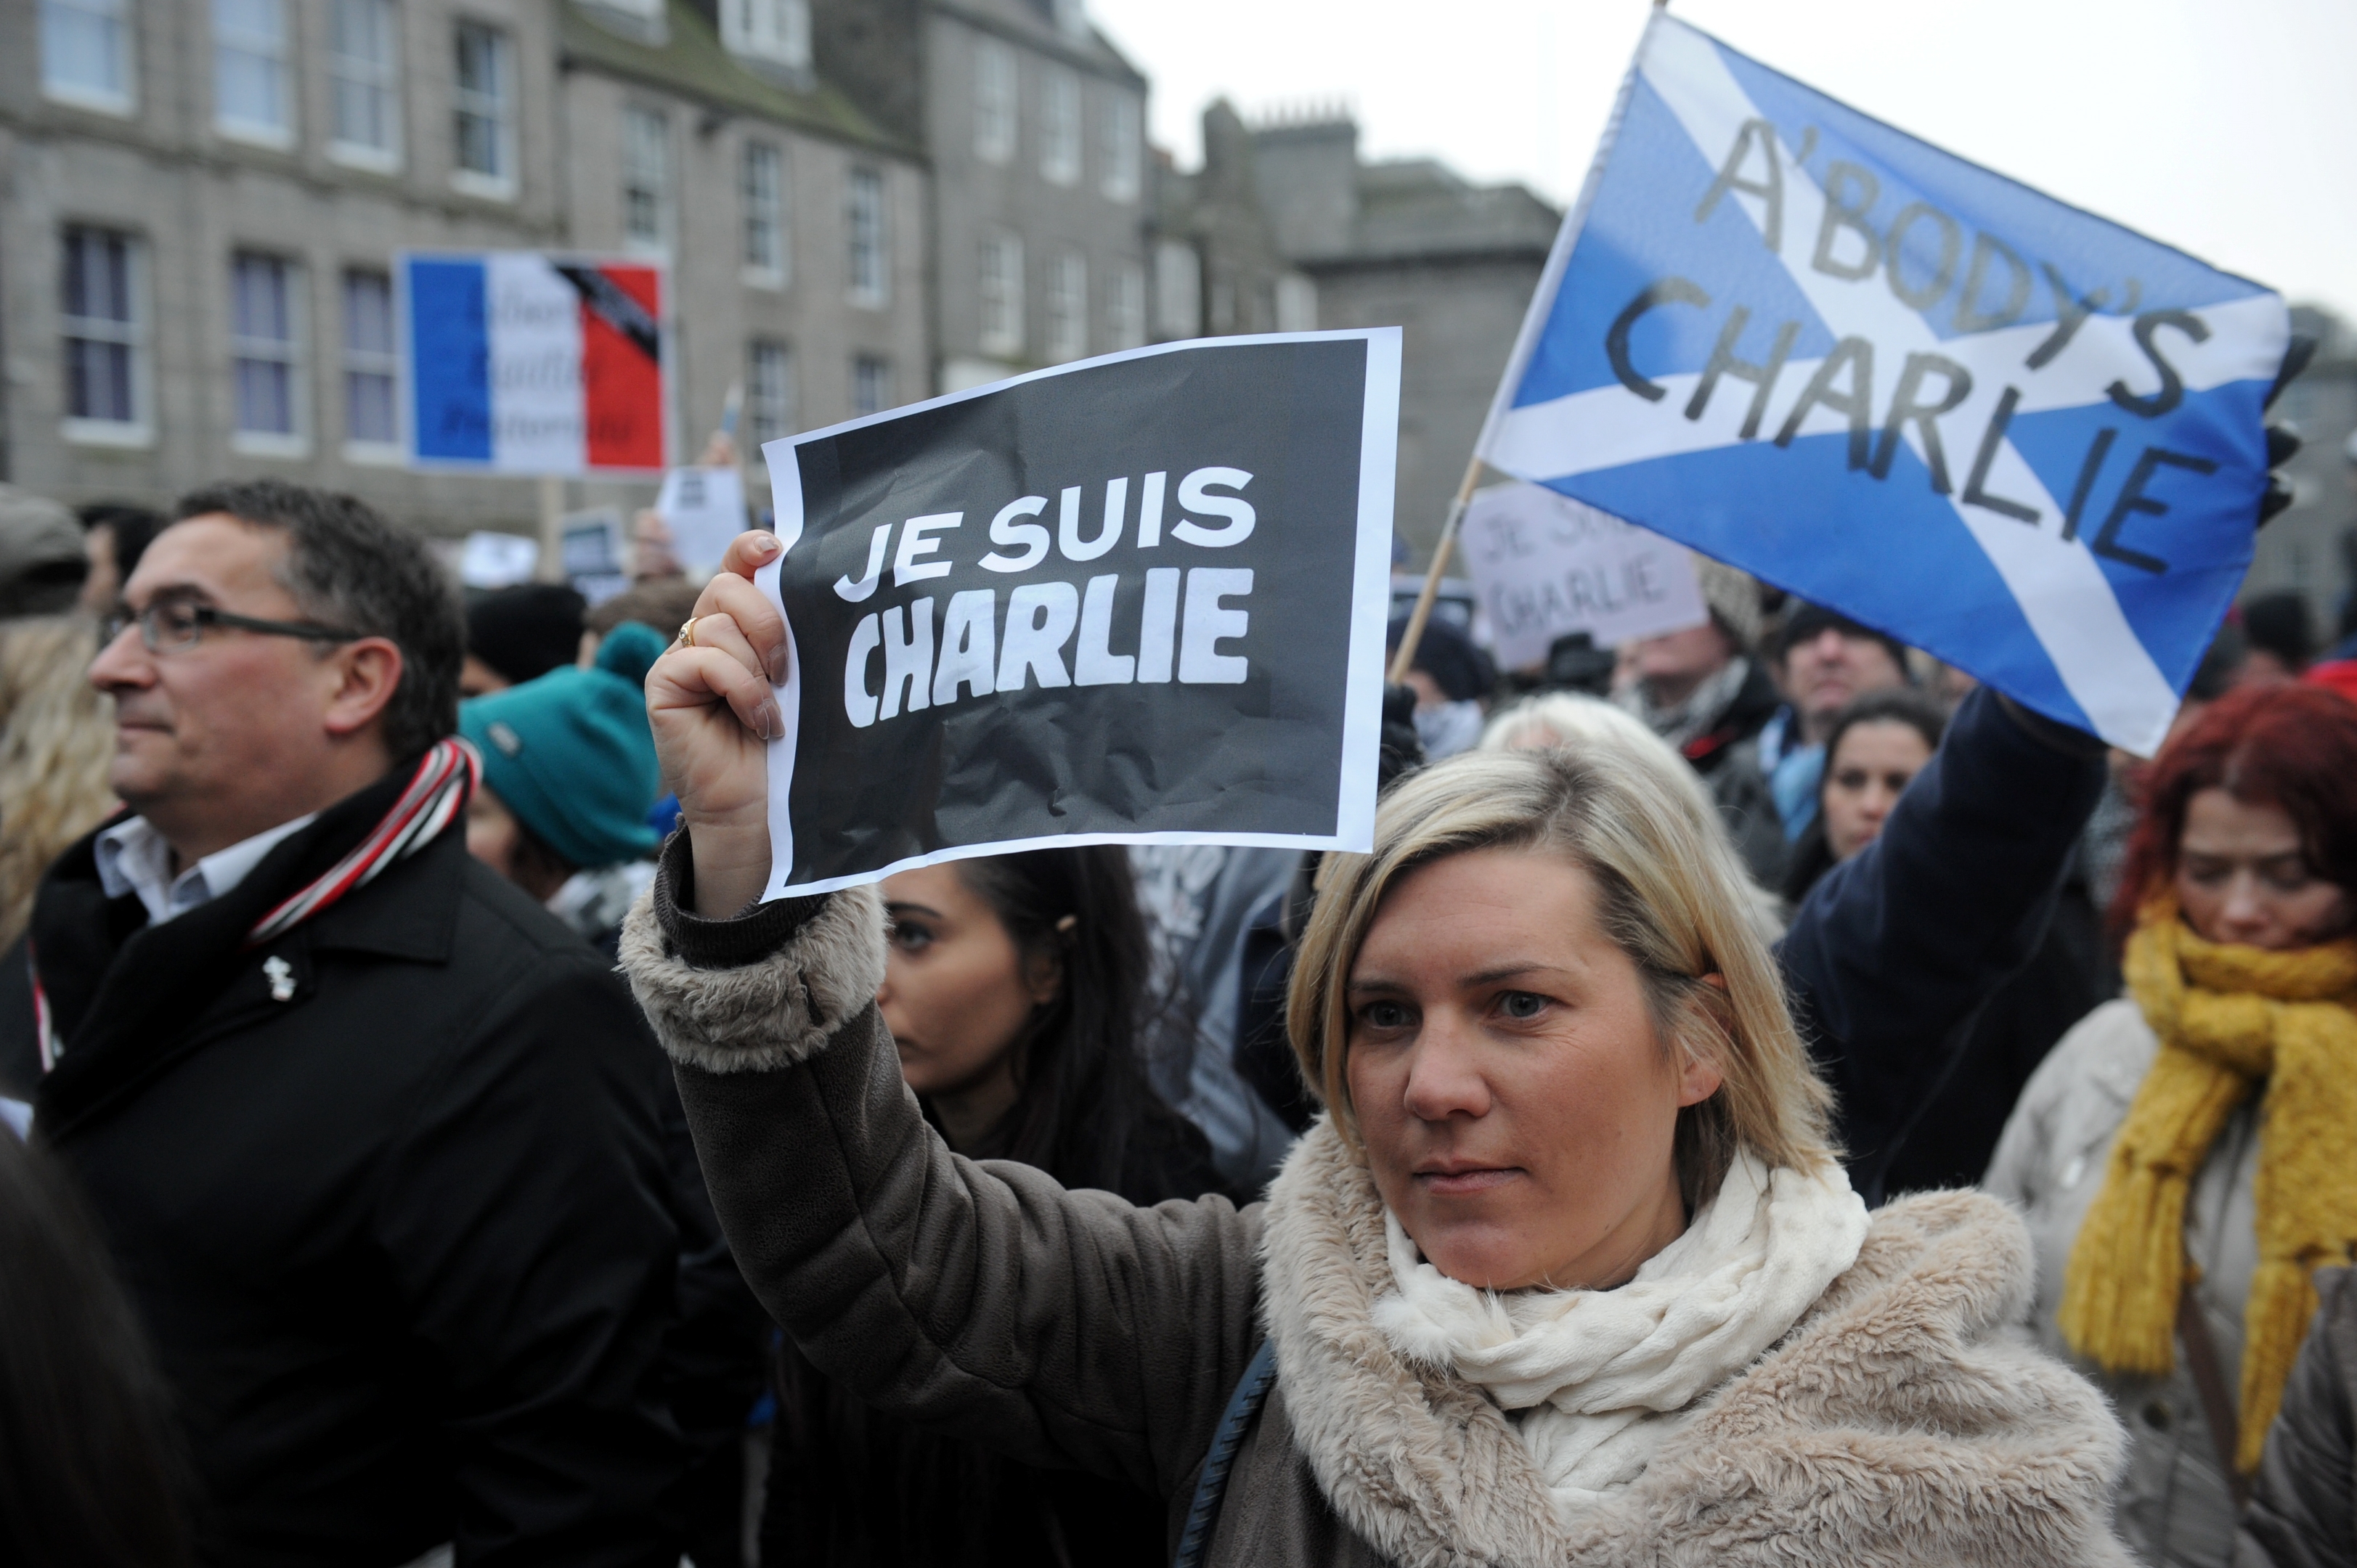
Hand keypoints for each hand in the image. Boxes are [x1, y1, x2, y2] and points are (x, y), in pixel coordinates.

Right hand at [645, 530, 789, 915]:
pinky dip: (739, 686)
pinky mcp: (663, 686)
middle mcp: (708, 634)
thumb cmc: (796, 747)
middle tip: (789, 667)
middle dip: (767, 618)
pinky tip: (760, 721)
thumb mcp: (806, 678)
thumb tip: (814, 581)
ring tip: (777, 708)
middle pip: (728, 585)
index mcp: (742, 624)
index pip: (740, 566)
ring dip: (758, 665)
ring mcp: (681, 659)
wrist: (768, 810)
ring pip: (716, 621)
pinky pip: (701, 657)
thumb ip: (799, 632)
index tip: (777, 549)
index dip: (752, 548)